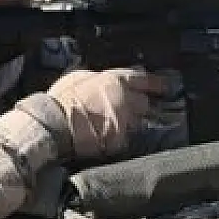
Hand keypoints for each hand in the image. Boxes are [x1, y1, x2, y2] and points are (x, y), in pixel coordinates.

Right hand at [46, 68, 167, 159]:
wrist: (53, 122)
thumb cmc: (61, 98)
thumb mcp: (78, 77)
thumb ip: (97, 78)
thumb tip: (103, 80)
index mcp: (116, 80)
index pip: (144, 80)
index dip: (155, 84)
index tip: (164, 87)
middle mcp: (125, 99)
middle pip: (144, 104)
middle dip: (138, 108)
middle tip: (128, 111)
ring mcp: (124, 121)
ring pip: (136, 124)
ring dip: (128, 124)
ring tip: (112, 126)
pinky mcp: (119, 140)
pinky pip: (124, 140)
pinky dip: (118, 140)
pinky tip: (106, 138)